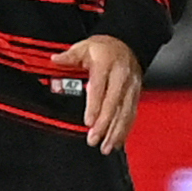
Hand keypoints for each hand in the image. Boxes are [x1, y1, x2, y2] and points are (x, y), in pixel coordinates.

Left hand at [53, 34, 143, 154]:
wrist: (126, 43)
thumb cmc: (103, 48)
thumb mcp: (84, 47)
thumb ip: (69, 56)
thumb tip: (55, 59)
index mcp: (106, 64)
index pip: (100, 87)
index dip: (94, 106)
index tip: (88, 122)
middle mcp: (121, 76)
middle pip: (113, 104)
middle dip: (104, 124)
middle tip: (94, 140)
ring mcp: (131, 87)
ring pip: (125, 112)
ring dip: (116, 132)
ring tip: (106, 147)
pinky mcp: (136, 95)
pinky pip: (131, 114)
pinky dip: (125, 129)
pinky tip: (117, 142)